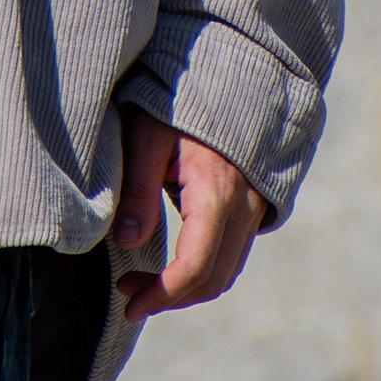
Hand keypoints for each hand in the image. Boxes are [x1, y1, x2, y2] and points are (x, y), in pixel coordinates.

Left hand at [112, 105, 266, 320]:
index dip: (162, 295)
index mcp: (215, 192)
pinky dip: (203, 271)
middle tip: (127, 294)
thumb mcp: (146, 137)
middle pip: (213, 279)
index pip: (195, 267)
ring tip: (140, 283)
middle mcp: (243, 208)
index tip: (129, 303)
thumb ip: (138, 189)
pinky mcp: (253, 208)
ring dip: (186, 288)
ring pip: (226, 272)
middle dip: (170, 298)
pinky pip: (233, 254)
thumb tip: (129, 244)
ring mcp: (254, 209)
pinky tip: (170, 265)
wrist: (229, 76)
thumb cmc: (177, 102)